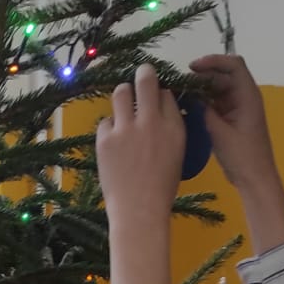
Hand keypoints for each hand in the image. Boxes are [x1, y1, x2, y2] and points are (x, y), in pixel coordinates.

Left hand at [95, 65, 183, 283]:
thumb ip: (171, 130)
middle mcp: (151, 121)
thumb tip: (163, 111)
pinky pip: (105, 121)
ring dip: (122, 93)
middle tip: (142, 73)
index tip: (156, 96)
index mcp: (174, 127)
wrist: (139, 210)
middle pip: (146, 81)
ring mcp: (126, 128)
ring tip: (123, 99)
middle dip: (144, 74)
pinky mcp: (105, 139)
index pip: (167, 94)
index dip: (161, 93)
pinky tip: (113, 139)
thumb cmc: (162, 188)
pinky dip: (109, 127)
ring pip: (121, 92)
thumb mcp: (177, 154)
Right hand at [186, 54, 283, 250]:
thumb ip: (204, 111)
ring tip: (180, 92)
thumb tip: (189, 95)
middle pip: (223, 75)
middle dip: (202, 75)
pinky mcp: (231, 117)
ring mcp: (237, 107)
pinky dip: (203, 100)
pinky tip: (187, 105)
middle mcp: (244, 97)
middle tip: (180, 82)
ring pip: (218, 88)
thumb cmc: (242, 156)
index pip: (234, 65)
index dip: (213, 61)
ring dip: (201, 88)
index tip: (192, 67)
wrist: (254, 178)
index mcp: (248, 96)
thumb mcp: (220, 133)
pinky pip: (216, 102)